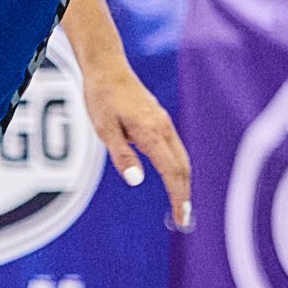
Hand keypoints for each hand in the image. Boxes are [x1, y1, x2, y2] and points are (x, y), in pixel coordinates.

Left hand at [79, 54, 191, 229]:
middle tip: (183, 220)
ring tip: (181, 204)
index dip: (178, 198)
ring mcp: (164, 122)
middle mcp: (163, 128)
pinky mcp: (160, 119)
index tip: (181, 219)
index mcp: (151, 133)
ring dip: (183, 182)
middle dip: (185, 195)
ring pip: (182, 158)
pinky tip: (173, 177)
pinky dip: (178, 168)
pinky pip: (175, 148)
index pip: (172, 173)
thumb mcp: (104, 129)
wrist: (107, 67)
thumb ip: (122, 155)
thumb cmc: (101, 97)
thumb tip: (137, 181)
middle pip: (183, 168)